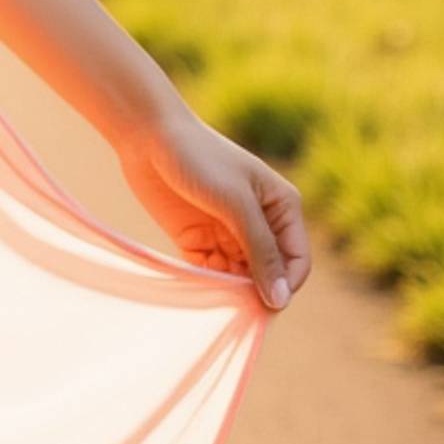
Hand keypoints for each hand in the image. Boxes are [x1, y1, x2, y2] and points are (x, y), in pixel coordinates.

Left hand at [110, 106, 311, 310]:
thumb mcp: (236, 202)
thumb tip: (281, 298)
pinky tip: (198, 290)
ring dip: (230, 292)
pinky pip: (211, 273)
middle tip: (236, 310)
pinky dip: (208, 285)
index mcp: (281, 207)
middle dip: (256, 292)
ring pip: (239, 278)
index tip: (264, 306)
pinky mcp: (198, 239)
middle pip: (268, 274)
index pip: (296, 261)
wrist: (146, 134)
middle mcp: (259, 223)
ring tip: (215, 300)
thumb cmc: (199, 157)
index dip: (285, 286)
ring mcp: (228, 233)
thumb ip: (261, 249)